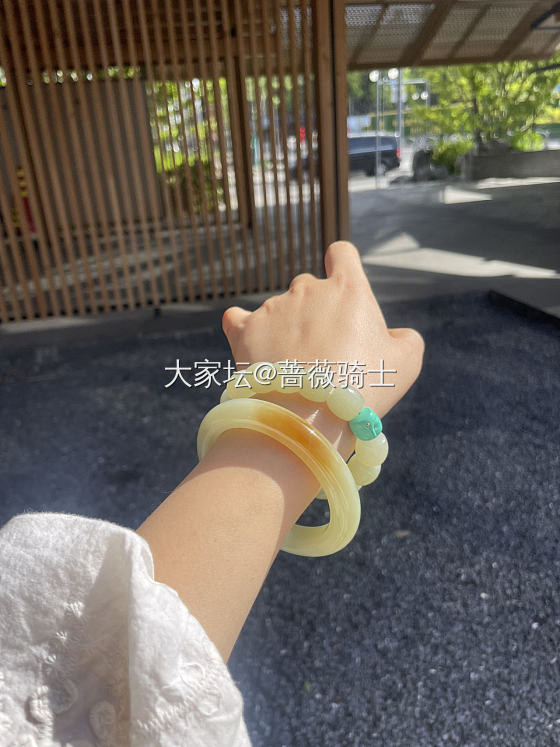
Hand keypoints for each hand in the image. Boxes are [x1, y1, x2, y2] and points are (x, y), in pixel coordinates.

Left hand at [221, 241, 423, 419]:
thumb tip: (393, 335)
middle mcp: (307, 288)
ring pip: (280, 309)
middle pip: (311, 288)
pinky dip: (245, 330)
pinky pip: (237, 318)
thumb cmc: (363, 388)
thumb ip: (405, 338)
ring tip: (294, 370)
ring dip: (286, 330)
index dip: (343, 267)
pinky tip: (253, 347)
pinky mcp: (244, 328)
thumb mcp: (406, 363)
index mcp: (348, 288)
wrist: (308, 416)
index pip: (342, 253)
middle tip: (325, 354)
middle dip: (317, 314)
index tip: (343, 291)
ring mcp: (273, 307)